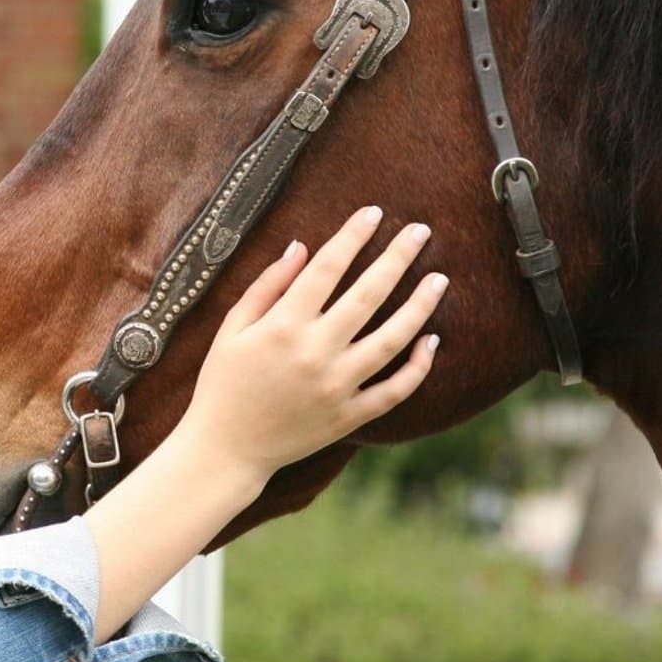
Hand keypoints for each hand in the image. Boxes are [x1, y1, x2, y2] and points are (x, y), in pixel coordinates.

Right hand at [176, 205, 445, 478]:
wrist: (225, 449)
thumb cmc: (222, 382)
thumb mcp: (232, 328)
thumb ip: (267, 286)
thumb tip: (302, 247)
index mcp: (282, 326)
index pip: (326, 269)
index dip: (352, 236)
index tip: (373, 212)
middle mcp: (314, 352)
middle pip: (368, 295)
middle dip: (397, 258)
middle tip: (420, 231)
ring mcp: (336, 387)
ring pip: (391, 340)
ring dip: (419, 307)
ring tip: (439, 279)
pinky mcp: (349, 416)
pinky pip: (394, 390)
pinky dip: (417, 367)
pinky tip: (431, 341)